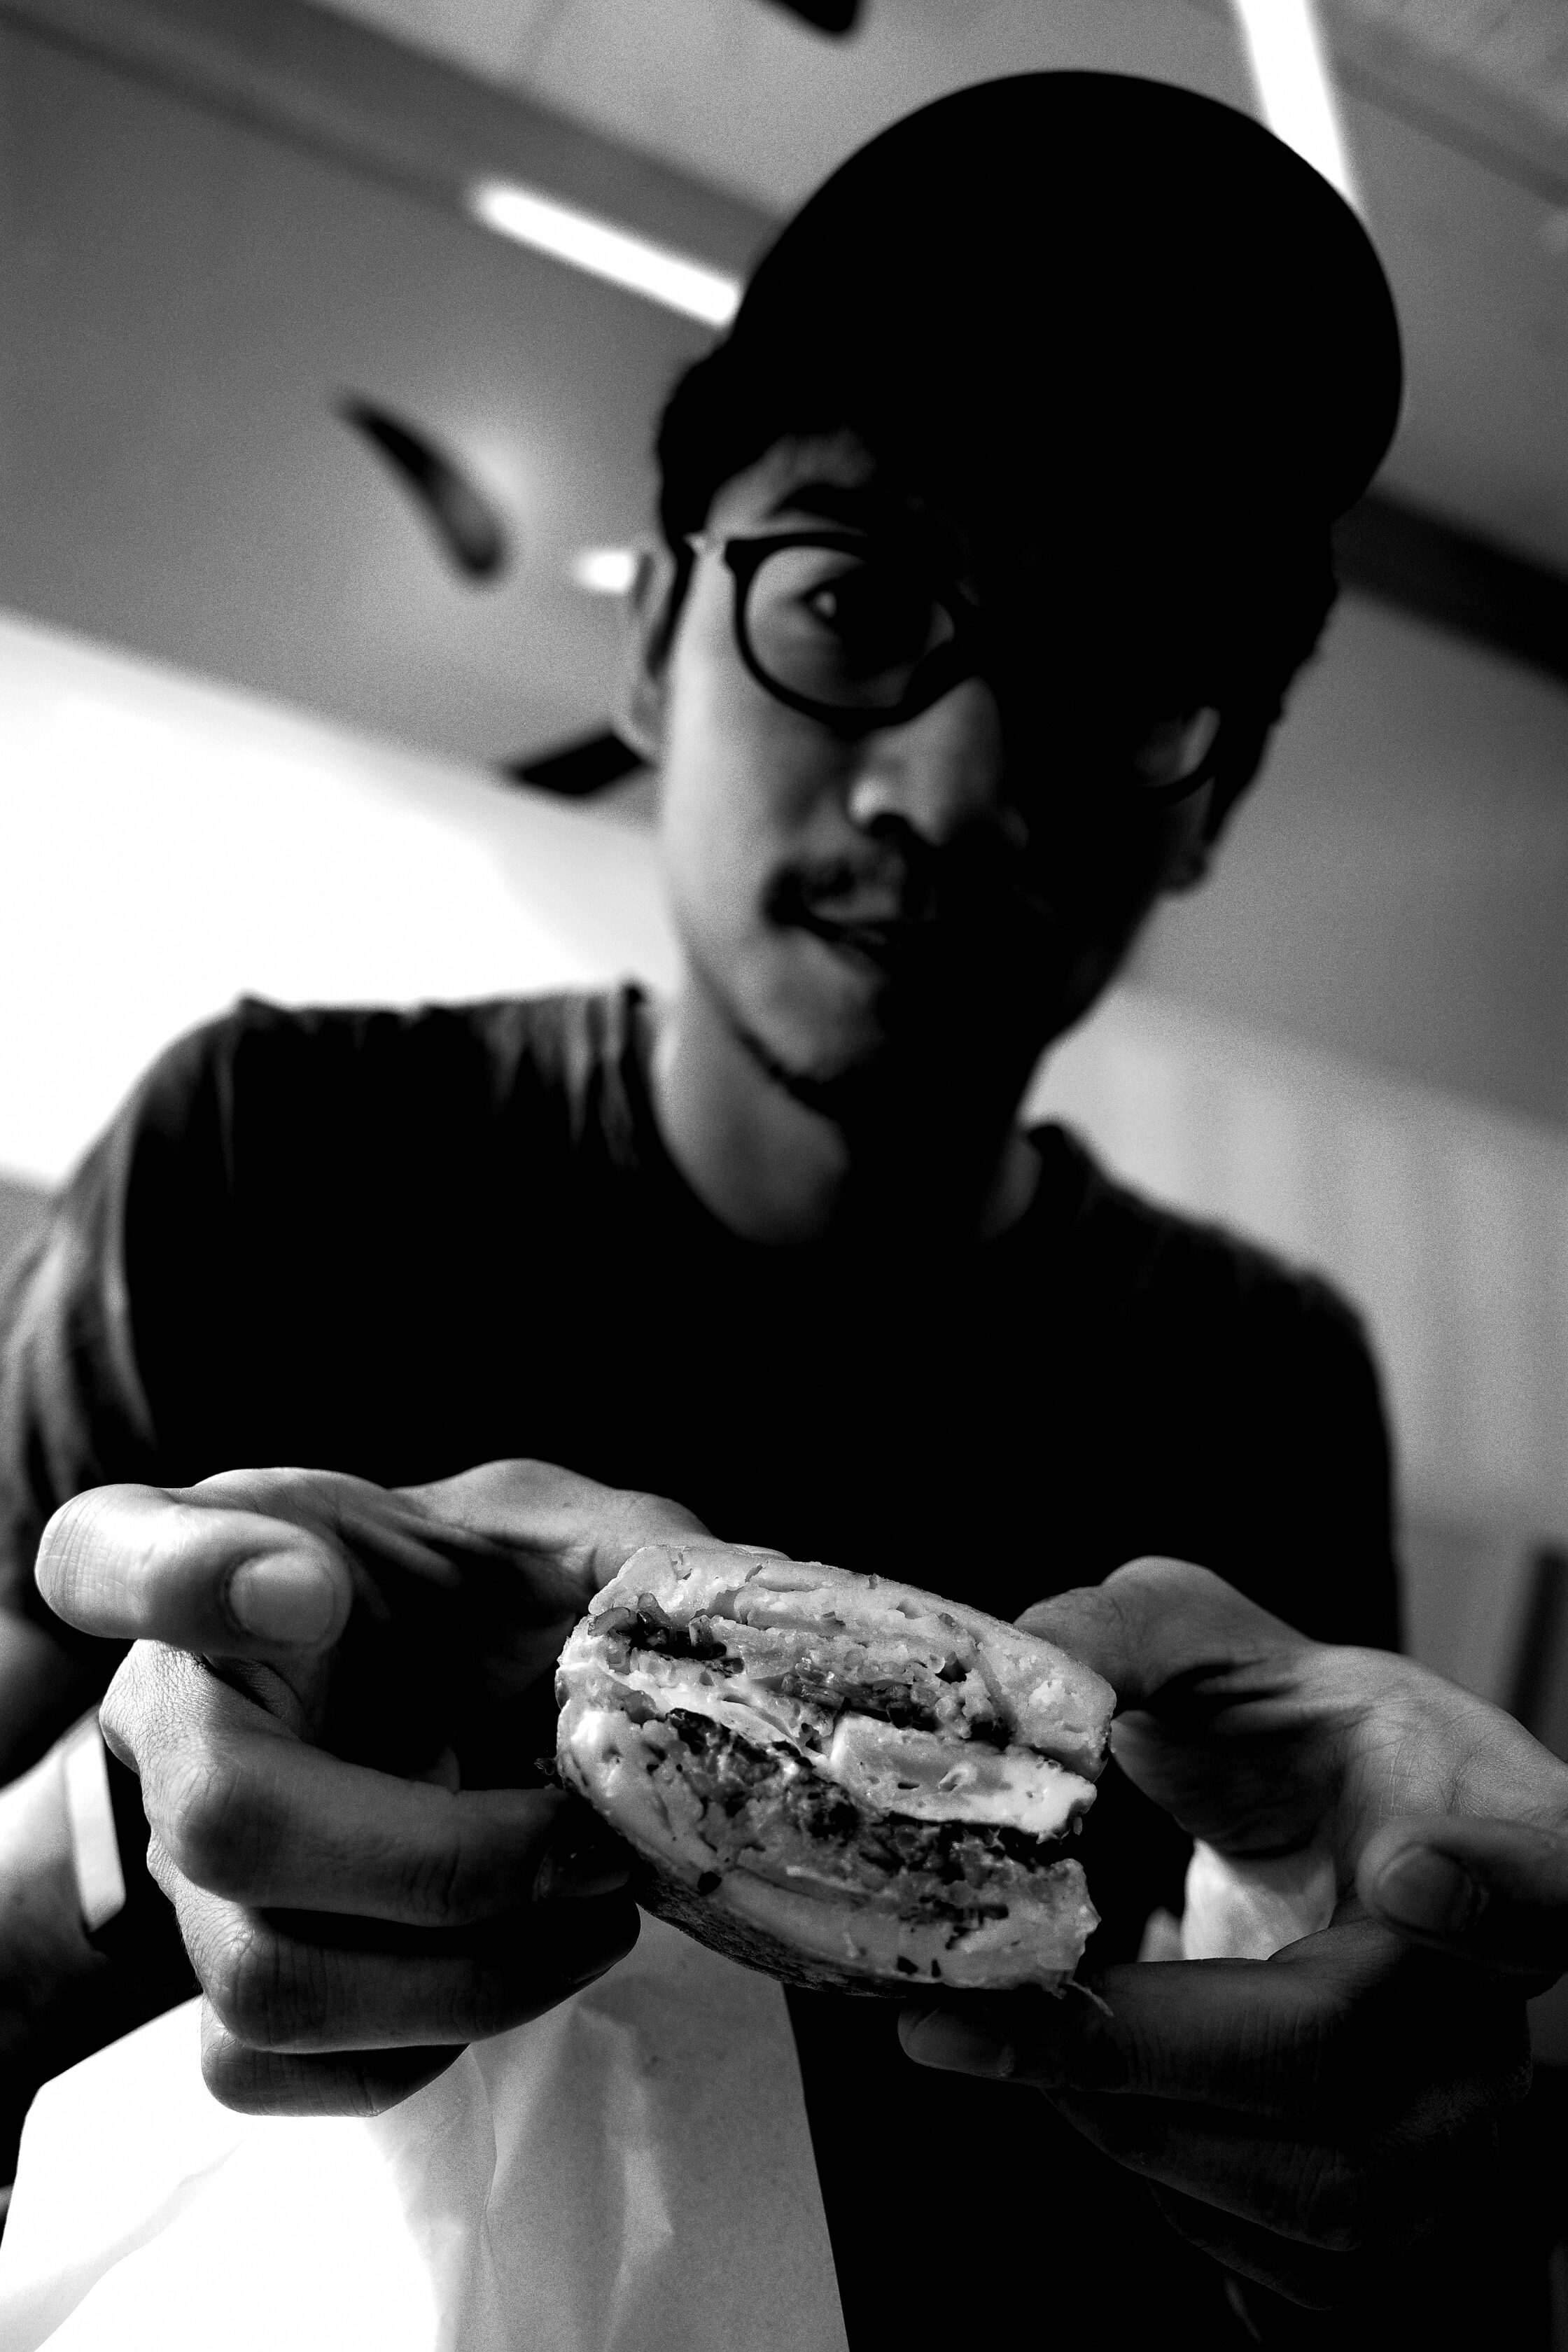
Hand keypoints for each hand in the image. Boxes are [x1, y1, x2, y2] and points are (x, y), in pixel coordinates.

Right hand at [36, 1461, 711, 2116]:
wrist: (466, 1694)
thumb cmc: (495, 1598)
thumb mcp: (570, 1537)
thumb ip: (633, 1561)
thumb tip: (699, 1633)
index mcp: (241, 1554)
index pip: (108, 1552)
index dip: (184, 1578)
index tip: (310, 1589)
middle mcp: (180, 1711)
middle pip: (225, 1822)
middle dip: (444, 1861)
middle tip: (580, 1842)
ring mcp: (190, 1862)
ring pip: (265, 1978)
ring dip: (464, 1976)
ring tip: (593, 1917)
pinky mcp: (231, 1975)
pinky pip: (273, 2069)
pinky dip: (418, 2048)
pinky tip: (515, 1972)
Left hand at [900, 1557, 1540, 2306]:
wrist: (1328, 1831)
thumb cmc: (1278, 1730)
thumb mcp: (1204, 1637)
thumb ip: (1120, 1631)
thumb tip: (1023, 1668)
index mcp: (1496, 1815)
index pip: (1547, 1865)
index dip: (1497, 1886)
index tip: (1411, 1875)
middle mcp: (1505, 1992)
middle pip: (1341, 2058)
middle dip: (1132, 2043)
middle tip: (980, 2011)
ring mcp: (1474, 2123)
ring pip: (1312, 2194)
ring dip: (1128, 2127)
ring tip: (1023, 2045)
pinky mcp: (1414, 2222)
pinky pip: (1289, 2270)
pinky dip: (1165, 2194)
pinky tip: (1101, 2105)